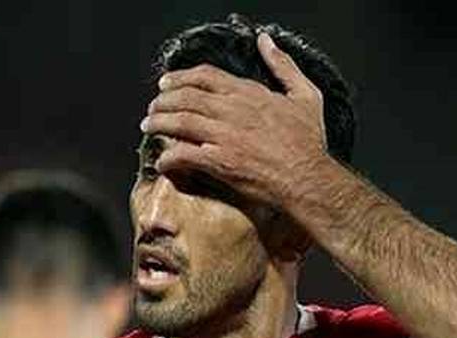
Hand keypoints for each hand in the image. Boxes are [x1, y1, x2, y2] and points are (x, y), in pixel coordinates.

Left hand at [140, 32, 328, 206]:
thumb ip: (283, 65)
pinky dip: (168, 157)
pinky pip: (184, 155)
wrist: (308, 177)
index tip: (166, 83)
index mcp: (249, 93)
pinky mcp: (219, 162)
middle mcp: (233, 111)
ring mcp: (224, 136)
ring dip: (159, 123)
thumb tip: (266, 41)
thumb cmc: (307, 141)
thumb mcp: (304, 94)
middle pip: (186, 97)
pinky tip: (162, 161)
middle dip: (163, 101)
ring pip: (180, 123)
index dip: (180, 78)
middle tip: (152, 107)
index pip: (205, 76)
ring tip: (148, 126)